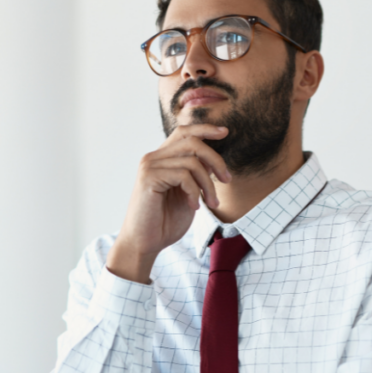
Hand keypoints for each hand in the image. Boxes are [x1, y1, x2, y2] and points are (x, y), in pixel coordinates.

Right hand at [107, 124, 230, 283]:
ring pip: (192, 161)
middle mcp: (154, 158)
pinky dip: (195, 192)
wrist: (144, 243)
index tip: (225, 132)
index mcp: (162, 159)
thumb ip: (197, 175)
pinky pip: (184, 176)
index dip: (205, 129)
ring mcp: (150, 166)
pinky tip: (194, 206)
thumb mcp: (188, 194)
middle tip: (227, 180)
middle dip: (216, 160)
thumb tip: (213, 160)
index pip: (184, 132)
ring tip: (211, 203)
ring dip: (208, 184)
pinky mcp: (148, 178)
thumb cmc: (164, 222)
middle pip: (193, 142)